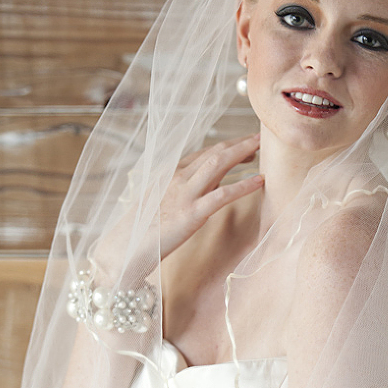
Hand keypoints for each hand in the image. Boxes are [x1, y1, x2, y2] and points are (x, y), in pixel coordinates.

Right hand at [92, 133, 262, 280]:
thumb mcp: (162, 202)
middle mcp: (177, 177)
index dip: (227, 146)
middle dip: (239, 142)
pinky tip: (260, 181)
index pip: (203, 153)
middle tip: (261, 137)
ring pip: (219, 164)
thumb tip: (206, 187)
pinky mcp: (192, 213)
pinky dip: (243, 185)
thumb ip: (183, 191)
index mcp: (170, 173)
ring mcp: (184, 194)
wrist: (124, 249)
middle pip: (215, 152)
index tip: (245, 144)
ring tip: (263, 147)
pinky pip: (223, 195)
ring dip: (243, 152)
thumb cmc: (141, 230)